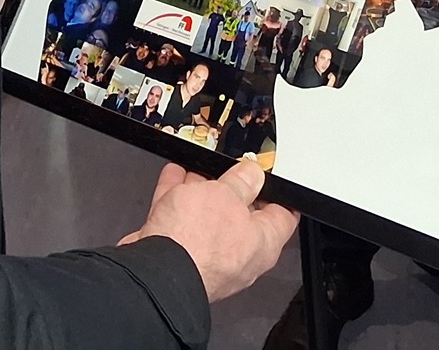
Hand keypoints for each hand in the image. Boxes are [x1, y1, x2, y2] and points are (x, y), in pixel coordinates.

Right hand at [120, 157, 298, 301]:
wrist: (156, 269)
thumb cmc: (198, 242)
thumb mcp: (227, 195)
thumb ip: (241, 181)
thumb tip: (251, 174)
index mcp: (262, 245)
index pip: (281, 217)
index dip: (279, 193)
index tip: (271, 179)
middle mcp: (238, 256)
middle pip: (240, 216)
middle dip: (231, 188)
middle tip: (229, 169)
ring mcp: (207, 257)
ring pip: (207, 218)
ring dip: (201, 191)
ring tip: (196, 168)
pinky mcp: (178, 255)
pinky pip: (182, 219)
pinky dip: (178, 196)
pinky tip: (174, 176)